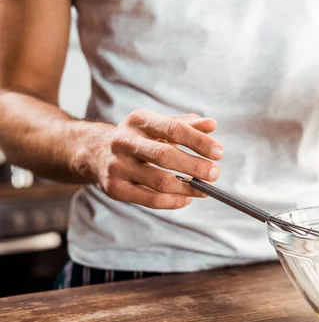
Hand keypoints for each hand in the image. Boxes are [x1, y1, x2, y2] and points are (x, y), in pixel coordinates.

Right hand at [90, 110, 222, 208]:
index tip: (219, 153)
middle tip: (215, 173)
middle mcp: (124, 141)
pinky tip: (187, 199)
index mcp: (139, 120)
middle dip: (194, 166)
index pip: (173, 129)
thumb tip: (212, 125)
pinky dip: (172, 202)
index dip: (199, 141)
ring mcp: (117, 166)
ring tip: (204, 189)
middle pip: (164, 156)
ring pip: (158, 181)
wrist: (96, 152)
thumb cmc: (140, 137)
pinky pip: (149, 199)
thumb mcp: (159, 124)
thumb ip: (186, 125)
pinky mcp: (114, 188)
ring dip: (186, 187)